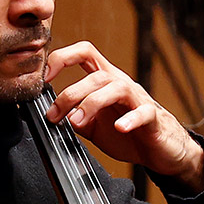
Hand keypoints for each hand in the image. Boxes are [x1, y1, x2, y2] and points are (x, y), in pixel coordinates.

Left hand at [44, 42, 203, 190]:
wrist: (159, 149)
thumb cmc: (127, 133)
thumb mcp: (93, 126)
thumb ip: (75, 117)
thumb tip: (55, 115)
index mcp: (104, 82)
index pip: (84, 54)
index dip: (62, 58)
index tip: (44, 78)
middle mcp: (120, 84)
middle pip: (95, 76)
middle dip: (69, 95)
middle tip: (54, 117)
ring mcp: (138, 100)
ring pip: (116, 88)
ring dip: (92, 103)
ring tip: (77, 122)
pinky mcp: (152, 118)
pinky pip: (143, 112)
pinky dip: (130, 119)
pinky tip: (119, 128)